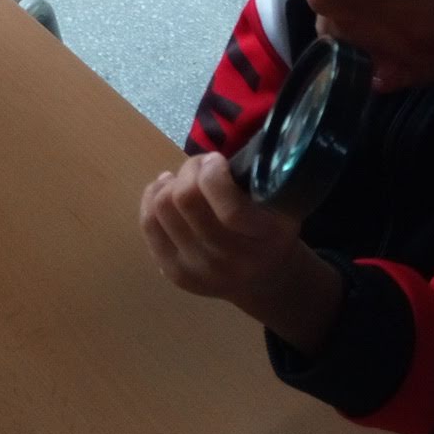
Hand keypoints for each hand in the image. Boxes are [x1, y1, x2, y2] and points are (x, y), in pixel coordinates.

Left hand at [139, 151, 343, 354]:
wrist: (264, 280)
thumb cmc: (273, 232)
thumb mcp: (285, 205)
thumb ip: (265, 179)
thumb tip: (226, 153)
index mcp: (262, 239)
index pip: (229, 209)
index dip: (214, 174)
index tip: (216, 159)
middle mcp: (228, 260)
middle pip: (186, 200)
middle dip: (189, 170)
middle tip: (200, 165)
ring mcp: (197, 269)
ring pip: (162, 208)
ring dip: (170, 183)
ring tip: (182, 178)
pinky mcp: (174, 273)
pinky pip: (148, 224)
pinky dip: (152, 196)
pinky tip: (165, 188)